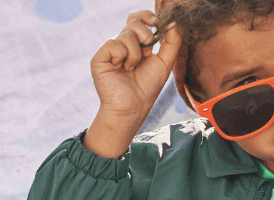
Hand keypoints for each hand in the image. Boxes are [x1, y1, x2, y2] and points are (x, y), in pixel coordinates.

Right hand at [86, 9, 183, 157]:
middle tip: (147, 53)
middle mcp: (121, 43)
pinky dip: (123, 57)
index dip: (146, 16)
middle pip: (133, 22)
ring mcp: (109, 50)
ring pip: (127, 34)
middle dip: (146, 36)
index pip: (137, 18)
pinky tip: (121, 69)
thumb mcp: (164, 62)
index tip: (156, 23)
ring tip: (131, 68)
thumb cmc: (147, 87)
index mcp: (134, 42)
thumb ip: (171, 41)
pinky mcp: (99, 58)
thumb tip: (174, 22)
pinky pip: (114, 44)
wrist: (133, 108)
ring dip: (136, 53)